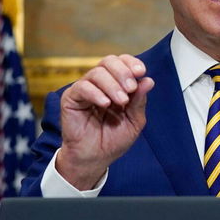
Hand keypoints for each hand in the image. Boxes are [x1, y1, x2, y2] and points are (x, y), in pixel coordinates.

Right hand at [56, 54, 153, 189]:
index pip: (122, 63)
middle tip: (131, 88)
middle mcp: (100, 84)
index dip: (131, 63)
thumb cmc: (113, 140)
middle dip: (123, 72)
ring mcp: (85, 90)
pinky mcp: (71, 98)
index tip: (141, 71)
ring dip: (112, 85)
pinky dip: (95, 93)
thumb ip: (139, 101)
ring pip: (96, 73)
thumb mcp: (133, 121)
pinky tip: (105, 103)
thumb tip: (149, 80)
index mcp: (116, 85)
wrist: (95, 158)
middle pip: (109, 61)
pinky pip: (82, 87)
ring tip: (121, 101)